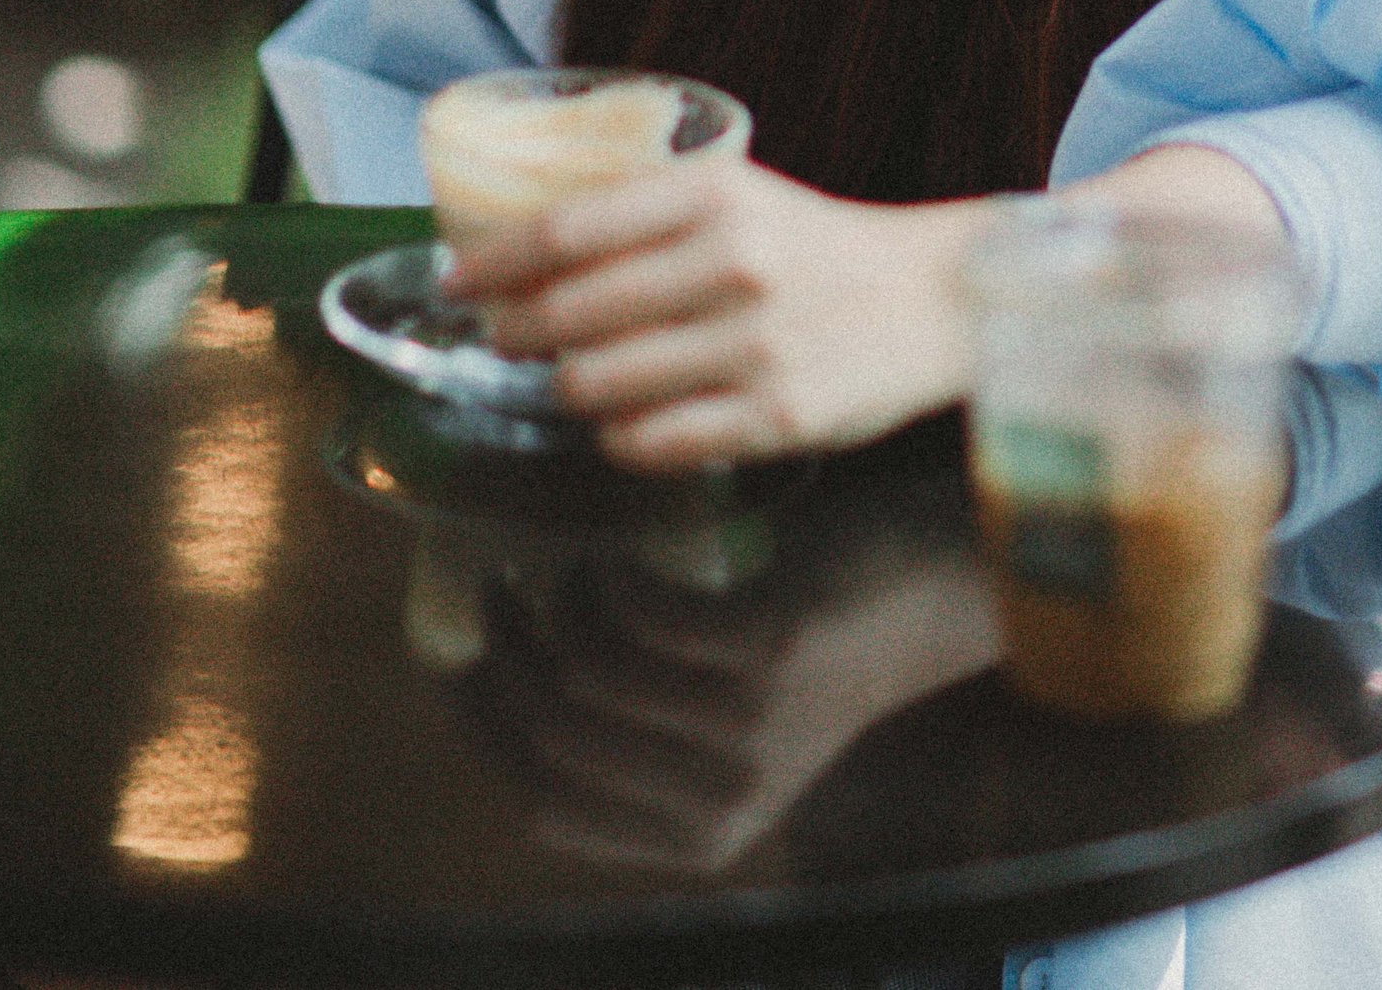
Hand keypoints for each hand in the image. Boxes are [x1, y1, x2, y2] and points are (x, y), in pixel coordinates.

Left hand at [441, 162, 982, 468]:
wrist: (933, 300)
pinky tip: (623, 422)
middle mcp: (732, 264)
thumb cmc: (816, 246)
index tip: (453, 281)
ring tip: (567, 380)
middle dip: (516, 332)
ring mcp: (754, 346)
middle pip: (571, 312)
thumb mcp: (740, 195)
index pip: (569, 230)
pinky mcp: (775, 418)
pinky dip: (619, 438)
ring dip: (566, 388)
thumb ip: (648, 215)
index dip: (494, 261)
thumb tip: (527, 254)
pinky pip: (653, 443)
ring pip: (602, 384)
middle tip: (502, 339)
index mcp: (716, 194)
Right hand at [470, 545, 996, 867]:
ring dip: (558, 606)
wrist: (932, 594)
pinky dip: (611, 572)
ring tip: (568, 561)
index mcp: (694, 836)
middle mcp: (718, 801)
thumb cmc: (810, 644)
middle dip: (503, 656)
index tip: (449, 660)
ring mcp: (748, 728)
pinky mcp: (771, 649)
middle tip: (494, 585)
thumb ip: (635, 734)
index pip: (541, 804)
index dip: (480, 732)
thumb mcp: (718, 722)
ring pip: (589, 670)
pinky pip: (643, 612)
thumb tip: (495, 691)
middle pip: (554, 735)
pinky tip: (617, 546)